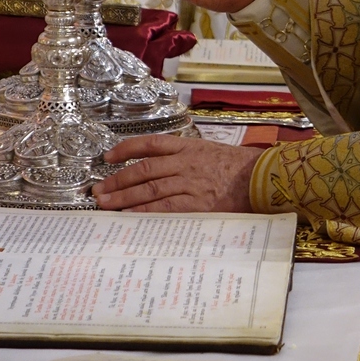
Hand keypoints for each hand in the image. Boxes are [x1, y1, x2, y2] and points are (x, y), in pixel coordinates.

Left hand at [92, 135, 263, 212]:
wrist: (261, 178)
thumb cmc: (238, 167)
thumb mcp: (210, 152)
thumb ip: (186, 157)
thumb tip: (160, 167)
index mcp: (188, 147)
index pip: (151, 144)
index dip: (127, 148)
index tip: (108, 156)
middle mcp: (185, 163)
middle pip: (143, 170)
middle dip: (117, 180)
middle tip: (98, 189)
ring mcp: (189, 184)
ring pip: (148, 189)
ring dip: (123, 197)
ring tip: (105, 204)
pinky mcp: (196, 205)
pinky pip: (163, 208)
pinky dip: (143, 212)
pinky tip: (129, 216)